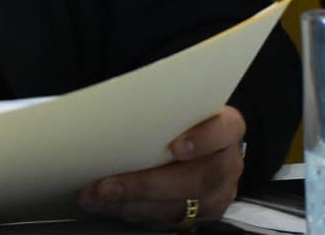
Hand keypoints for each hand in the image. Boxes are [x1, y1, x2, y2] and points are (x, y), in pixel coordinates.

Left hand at [77, 106, 245, 226]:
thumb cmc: (178, 117)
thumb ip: (159, 105)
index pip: (225, 130)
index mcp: (227, 128)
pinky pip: (165, 220)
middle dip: (145, 184)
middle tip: (108, 183)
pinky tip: (108, 203)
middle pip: (196, 179)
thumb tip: (112, 107)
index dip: (204, 139)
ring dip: (130, 203)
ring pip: (177, 207)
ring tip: (97, 195)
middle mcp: (226, 164)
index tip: (175, 146)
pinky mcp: (198, 215)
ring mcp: (216, 194)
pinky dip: (132, 212)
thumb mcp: (175, 103)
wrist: (191, 139)